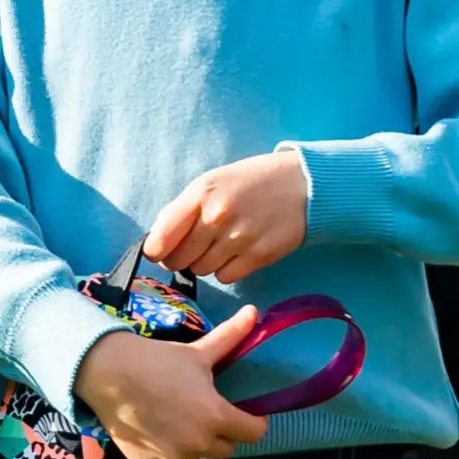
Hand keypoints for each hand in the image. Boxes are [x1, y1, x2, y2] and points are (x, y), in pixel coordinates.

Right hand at [74, 307, 271, 458]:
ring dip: (195, 448)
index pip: (254, 433)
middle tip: (206, 414)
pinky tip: (160, 436)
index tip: (244, 412)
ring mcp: (173, 458)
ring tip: (180, 426)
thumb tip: (254, 311)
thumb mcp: (197, 351)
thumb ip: (230, 336)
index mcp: (216, 417)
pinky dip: (170, 458)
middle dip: (222, 434)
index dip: (253, 421)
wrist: (106, 373)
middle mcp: (199, 444)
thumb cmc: (156, 361)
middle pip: (227, 448)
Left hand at [142, 149, 310, 282]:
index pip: (162, 236)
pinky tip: (235, 253)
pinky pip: (226, 277)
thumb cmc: (252, 181)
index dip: (155, 250)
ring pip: (201, 270)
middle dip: (178, 259)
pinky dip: (226, 270)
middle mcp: (217, 217)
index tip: (157, 253)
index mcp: (200, 194)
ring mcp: (239, 238)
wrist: (304, 184)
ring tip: (218, 246)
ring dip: (203, 263)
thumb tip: (157, 238)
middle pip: (179, 258)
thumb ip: (183, 208)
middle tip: (188, 251)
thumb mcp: (211, 182)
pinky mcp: (259, 256)